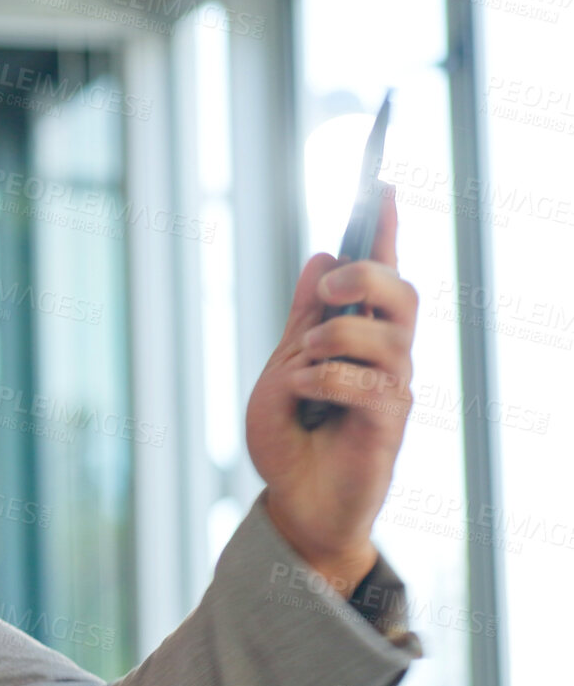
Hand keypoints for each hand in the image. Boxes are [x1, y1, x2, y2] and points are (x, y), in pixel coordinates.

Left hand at [245, 186, 416, 593]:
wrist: (293, 503)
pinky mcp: (390, 423)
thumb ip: (302, 317)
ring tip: (301, 361)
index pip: (382, 270)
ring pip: (386, 334)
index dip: (385, 227)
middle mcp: (387, 355)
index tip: (382, 182)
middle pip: (404, 292)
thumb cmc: (289, 439)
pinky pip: (366, 383)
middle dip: (366, 277)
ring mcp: (394, 388)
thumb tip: (321, 255)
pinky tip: (303, 395)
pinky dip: (323, 379)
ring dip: (333, 338)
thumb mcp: (280, 366)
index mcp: (359, 334)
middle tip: (325, 292)